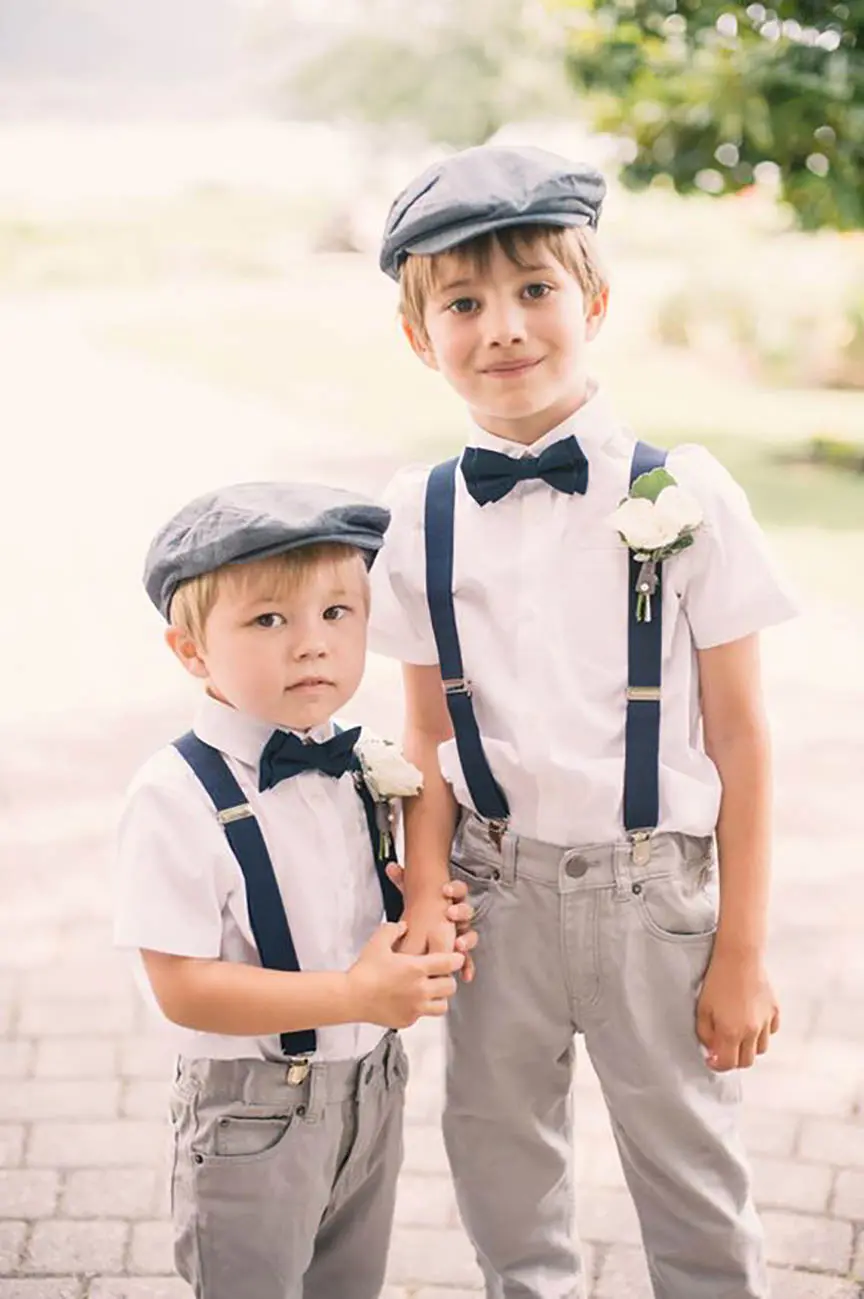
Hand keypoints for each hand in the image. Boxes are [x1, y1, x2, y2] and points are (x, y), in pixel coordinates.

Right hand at [347, 921, 464, 1027]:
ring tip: (429, 990)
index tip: (455, 958)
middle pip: (451, 986)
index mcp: (417, 968)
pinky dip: (422, 1008)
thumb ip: (394, 930)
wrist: (351, 997)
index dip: (456, 959)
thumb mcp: (378, 942)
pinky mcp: (408, 1020)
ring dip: (439, 997)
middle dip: (447, 979)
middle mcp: (421, 989)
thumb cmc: (364, 970)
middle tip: (438, 975)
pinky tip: (411, 1000)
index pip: (450, 963)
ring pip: (443, 1005)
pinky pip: (424, 1015)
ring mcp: (416, 1008)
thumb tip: (404, 927)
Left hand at [386, 865, 477, 981]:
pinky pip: (467, 959)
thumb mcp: (411, 894)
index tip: (445, 890)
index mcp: (451, 899)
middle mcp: (459, 916)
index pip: (458, 890)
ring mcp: (461, 933)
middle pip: (467, 911)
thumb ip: (402, 881)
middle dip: (461, 913)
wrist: (422, 924)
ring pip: (470, 934)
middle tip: (451, 914)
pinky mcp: (459, 952)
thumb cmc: (420, 909)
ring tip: (458, 945)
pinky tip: (465, 974)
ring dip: (466, 939)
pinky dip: (468, 966)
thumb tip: (391, 866)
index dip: (454, 889)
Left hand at [696, 950, 779, 1070]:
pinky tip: (751, 1022)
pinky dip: (762, 1033)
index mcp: (731, 1032)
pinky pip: (770, 1031)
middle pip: (746, 1061)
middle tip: (724, 1049)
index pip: (728, 1064)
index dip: (718, 1065)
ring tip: (738, 1035)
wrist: (739, 957)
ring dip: (749, 1048)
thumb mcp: (702, 1009)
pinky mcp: (774, 1011)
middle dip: (734, 1060)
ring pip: (761, 1049)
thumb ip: (705, 1034)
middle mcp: (751, 1031)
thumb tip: (712, 1050)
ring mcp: (765, 1022)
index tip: (712, 1060)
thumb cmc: (717, 981)